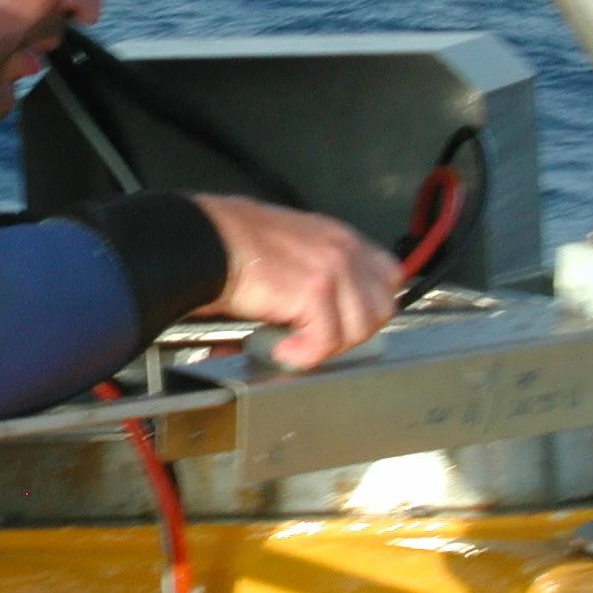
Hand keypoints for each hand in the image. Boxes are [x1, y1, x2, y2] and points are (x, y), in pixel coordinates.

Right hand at [189, 194, 397, 369]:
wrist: (205, 243)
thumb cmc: (230, 245)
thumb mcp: (288, 247)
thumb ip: (316, 269)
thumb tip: (321, 309)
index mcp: (338, 237)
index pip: (387, 277)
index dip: (367, 306)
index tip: (343, 322)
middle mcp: (343, 249)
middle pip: (381, 308)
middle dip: (352, 332)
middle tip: (315, 337)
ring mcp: (333, 269)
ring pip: (358, 330)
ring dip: (326, 345)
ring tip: (294, 342)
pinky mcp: (315, 292)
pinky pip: (326, 342)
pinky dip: (303, 354)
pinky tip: (280, 347)